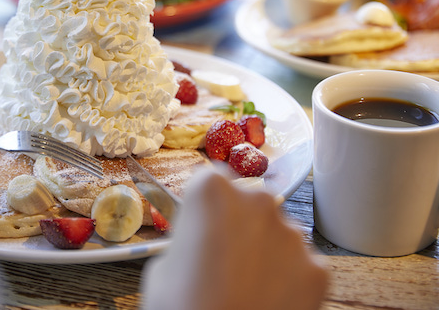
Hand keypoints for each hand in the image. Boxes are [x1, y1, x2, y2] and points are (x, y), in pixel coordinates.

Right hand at [141, 168, 327, 309]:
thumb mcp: (162, 267)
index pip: (210, 181)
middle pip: (249, 203)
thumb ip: (187, 243)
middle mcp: (258, 201)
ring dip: (265, 251)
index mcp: (212, 192)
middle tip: (222, 262)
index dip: (205, 207)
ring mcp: (292, 235)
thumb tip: (200, 246)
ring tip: (247, 287)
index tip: (200, 228)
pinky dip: (288, 279)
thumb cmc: (181, 306)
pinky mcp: (318, 269)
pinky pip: (300, 265)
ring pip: (277, 234)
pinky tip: (269, 301)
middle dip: (239, 225)